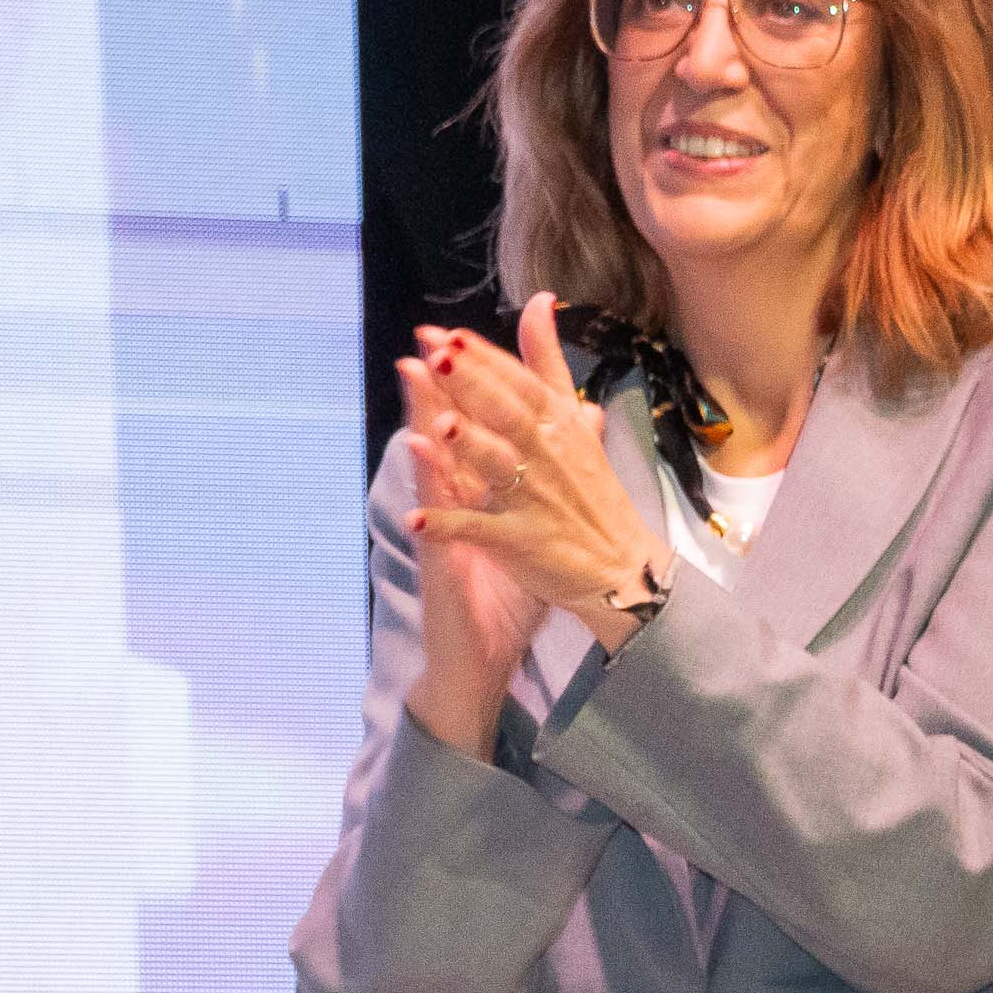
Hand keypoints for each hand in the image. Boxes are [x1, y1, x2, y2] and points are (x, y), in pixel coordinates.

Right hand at [391, 353, 549, 762]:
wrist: (483, 656)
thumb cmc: (505, 596)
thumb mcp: (531, 533)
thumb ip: (546, 482)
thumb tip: (580, 432)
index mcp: (480, 493)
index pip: (478, 428)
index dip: (479, 386)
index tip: (474, 336)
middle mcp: (456, 503)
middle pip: (449, 434)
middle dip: (443, 385)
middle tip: (432, 336)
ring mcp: (442, 528)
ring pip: (432, 465)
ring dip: (422, 418)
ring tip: (412, 371)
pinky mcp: (441, 557)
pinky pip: (432, 514)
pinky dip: (427, 482)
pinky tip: (419, 450)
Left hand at [408, 297, 665, 636]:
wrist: (622, 565)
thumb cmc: (590, 489)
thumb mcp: (573, 418)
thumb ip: (549, 362)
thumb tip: (540, 300)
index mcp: (556, 422)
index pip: (518, 382)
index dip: (483, 358)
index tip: (446, 333)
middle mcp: (545, 455)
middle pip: (506, 413)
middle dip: (473, 385)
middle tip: (437, 356)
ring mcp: (534, 499)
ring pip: (497, 466)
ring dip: (469, 446)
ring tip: (440, 424)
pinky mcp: (522, 542)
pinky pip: (481, 532)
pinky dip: (449, 527)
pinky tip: (416, 520)